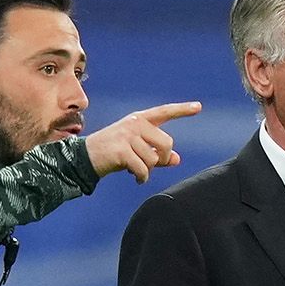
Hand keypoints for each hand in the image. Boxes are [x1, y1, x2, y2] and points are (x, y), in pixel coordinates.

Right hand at [85, 101, 201, 182]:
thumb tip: (177, 159)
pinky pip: (143, 168)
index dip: (182, 110)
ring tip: (136, 170)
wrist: (86, 157)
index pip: (164, 112)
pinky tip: (136, 178)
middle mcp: (135, 123)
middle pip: (167, 143)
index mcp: (140, 119)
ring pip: (154, 158)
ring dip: (148, 169)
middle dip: (163, 158)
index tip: (198, 107)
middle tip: (152, 165)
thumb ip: (157, 153)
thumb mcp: (137, 149)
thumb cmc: (113, 153)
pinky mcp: (121, 150)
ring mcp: (127, 135)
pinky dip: (142, 177)